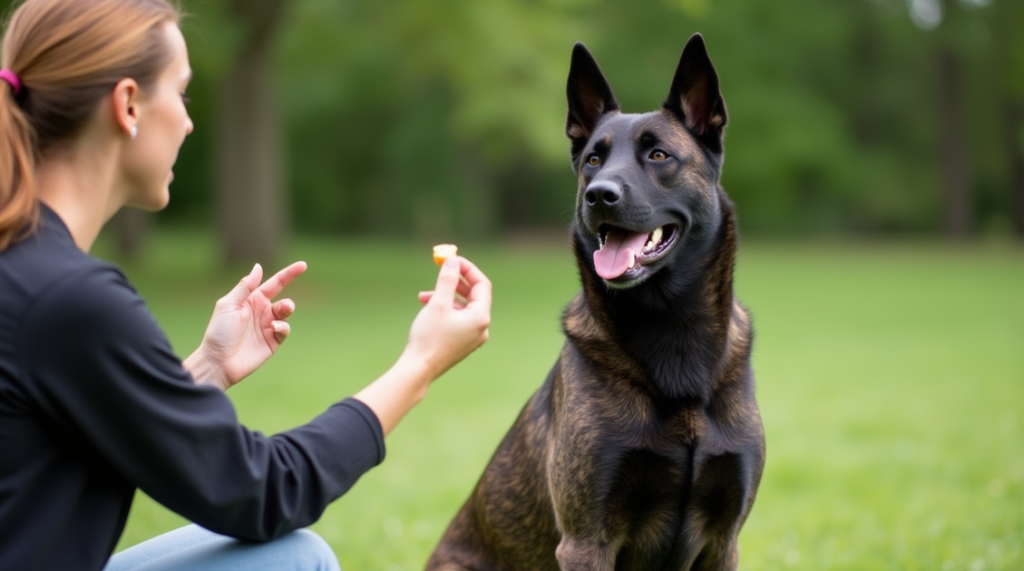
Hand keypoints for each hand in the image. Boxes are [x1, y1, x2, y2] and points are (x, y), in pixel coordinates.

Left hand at [185, 262, 306, 390]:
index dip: (289, 274)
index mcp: (251, 300)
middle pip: (284, 300)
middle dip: (288, 301)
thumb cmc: (219, 332)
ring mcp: (268, 327)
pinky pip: (285, 330)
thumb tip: (259, 267)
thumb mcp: (229, 304)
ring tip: (281, 315)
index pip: (274, 284)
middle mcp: (261, 312)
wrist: (219, 362)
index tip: (303, 265)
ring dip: (287, 310)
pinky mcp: (272, 341)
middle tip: (285, 307)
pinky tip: (273, 329)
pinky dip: (283, 327)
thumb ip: (246, 286)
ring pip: (287, 313)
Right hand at [407, 256, 491, 379]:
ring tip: (424, 296)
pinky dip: (445, 310)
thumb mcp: (438, 304)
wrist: (419, 370)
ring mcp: (472, 337)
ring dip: (445, 296)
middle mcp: (481, 328)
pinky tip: (427, 308)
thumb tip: (453, 261)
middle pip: (473, 296)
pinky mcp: (462, 343)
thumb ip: (447, 280)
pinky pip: (457, 319)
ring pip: (462, 307)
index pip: (482, 285)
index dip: (468, 269)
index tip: (453, 259)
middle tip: (441, 271)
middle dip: (455, 282)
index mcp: (481, 318)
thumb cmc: (429, 338)